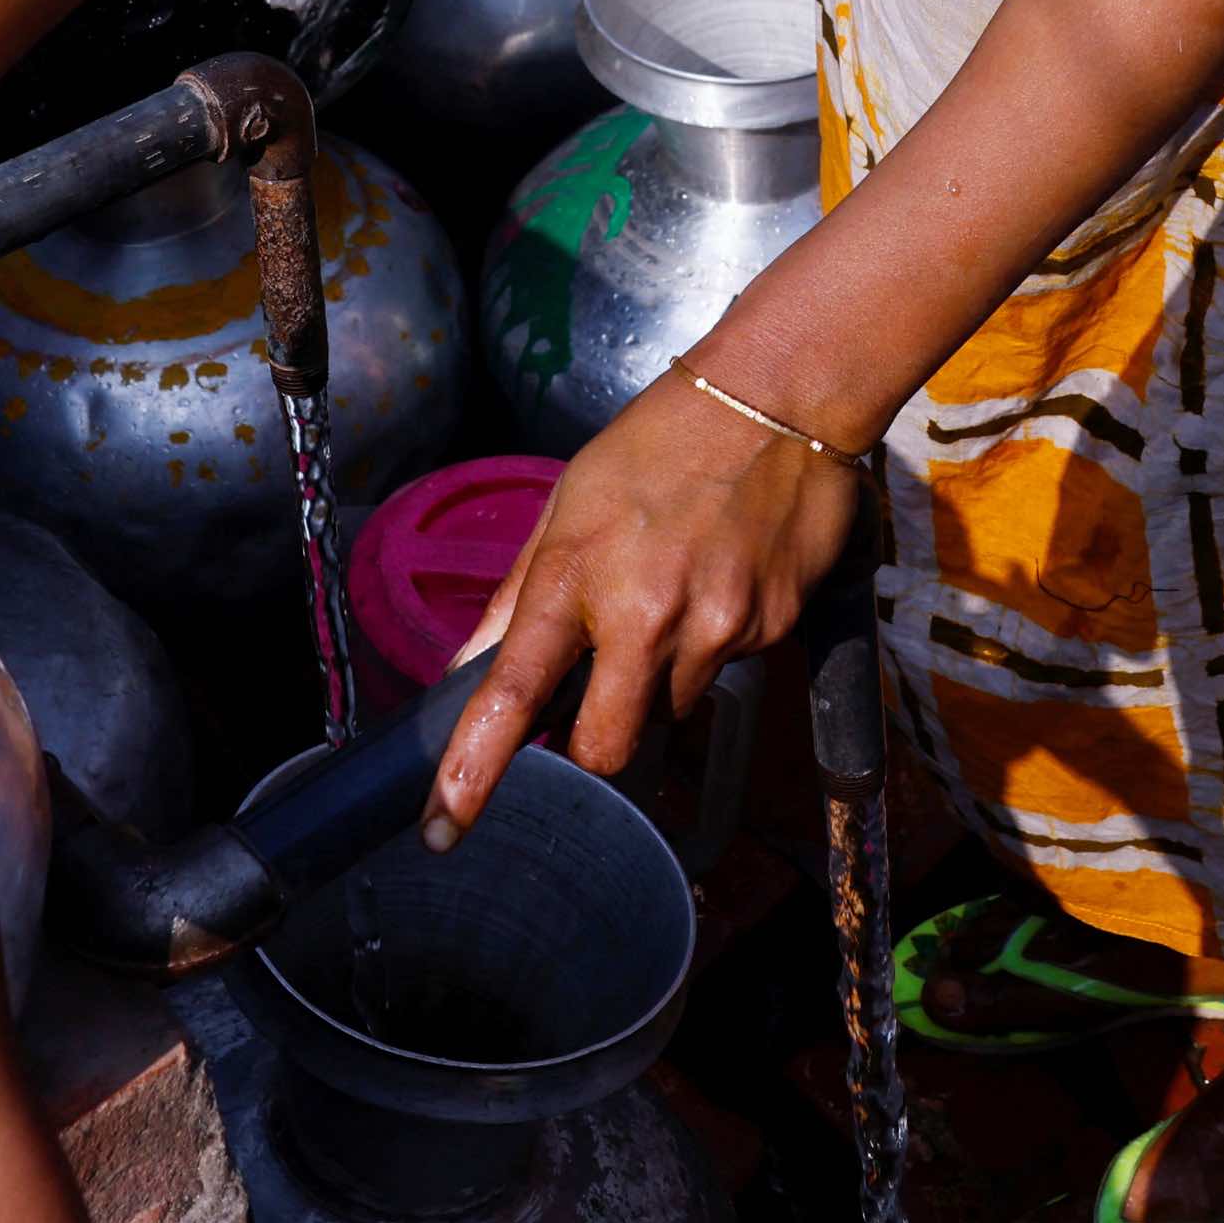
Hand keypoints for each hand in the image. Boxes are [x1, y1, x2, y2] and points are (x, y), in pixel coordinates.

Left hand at [428, 362, 859, 840]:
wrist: (780, 396)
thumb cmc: (660, 441)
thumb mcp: (569, 502)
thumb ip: (521, 593)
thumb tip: (469, 664)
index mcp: (576, 575)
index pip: (513, 694)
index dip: (473, 769)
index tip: (443, 825)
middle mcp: (646, 614)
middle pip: (606, 748)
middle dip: (594, 742)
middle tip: (600, 687)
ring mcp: (716, 626)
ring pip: (672, 710)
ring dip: (661, 678)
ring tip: (675, 589)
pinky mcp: (771, 628)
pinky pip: (727, 670)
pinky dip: (714, 642)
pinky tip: (720, 576)